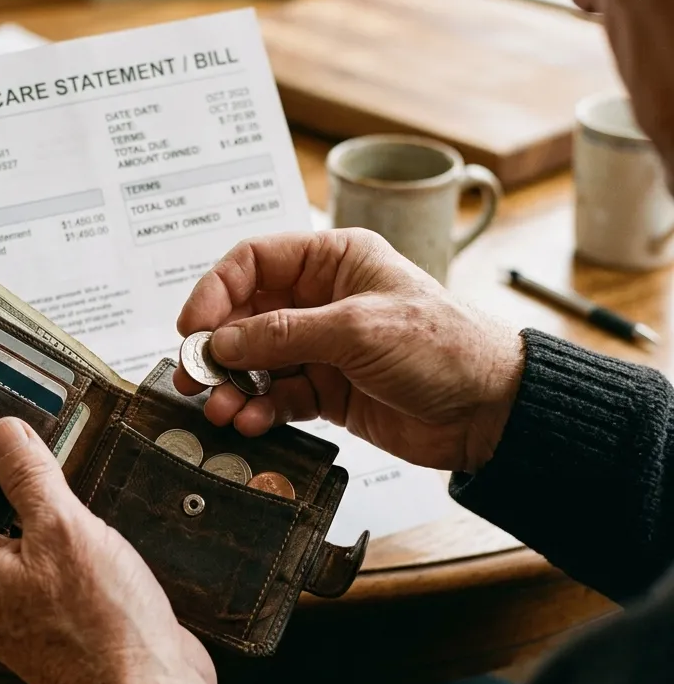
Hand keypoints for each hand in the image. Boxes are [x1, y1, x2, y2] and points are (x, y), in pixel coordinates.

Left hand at [0, 417, 218, 683]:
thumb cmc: (102, 625)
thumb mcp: (63, 529)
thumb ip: (28, 477)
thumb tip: (1, 434)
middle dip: (4, 487)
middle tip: (39, 455)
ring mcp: (20, 613)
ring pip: (16, 546)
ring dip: (41, 517)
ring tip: (73, 491)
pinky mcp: (56, 623)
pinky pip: (47, 571)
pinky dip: (65, 546)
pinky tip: (96, 532)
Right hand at [175, 229, 523, 472]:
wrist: (489, 411)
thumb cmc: (446, 347)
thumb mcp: (358, 328)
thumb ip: (283, 335)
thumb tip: (222, 342)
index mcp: (333, 260)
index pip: (254, 262)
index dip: (215, 291)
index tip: (194, 327)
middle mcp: (322, 300)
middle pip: (246, 316)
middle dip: (218, 347)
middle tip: (194, 374)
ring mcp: (323, 347)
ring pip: (257, 362)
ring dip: (235, 386)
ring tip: (222, 409)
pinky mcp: (327, 390)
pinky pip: (279, 397)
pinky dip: (261, 410)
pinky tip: (252, 422)